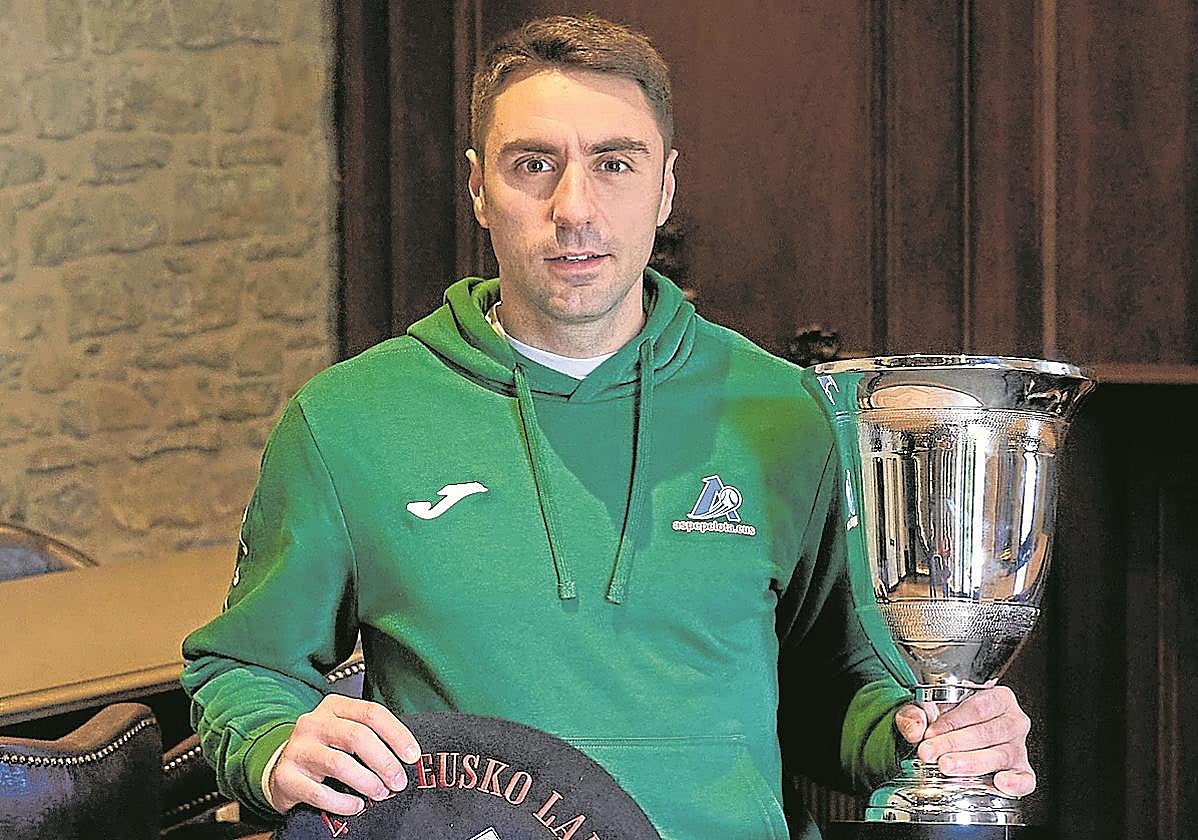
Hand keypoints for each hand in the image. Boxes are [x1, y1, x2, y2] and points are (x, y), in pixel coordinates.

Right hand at [267, 694, 421, 814]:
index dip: (397, 735)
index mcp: (334, 707)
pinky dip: (343, 802)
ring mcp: (297, 748)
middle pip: (358, 737)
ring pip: (340, 764)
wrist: (282, 769)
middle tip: (398, 782)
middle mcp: (314, 723)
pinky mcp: (286, 776)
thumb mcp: (345, 733)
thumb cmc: (325, 750)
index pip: (372, 713)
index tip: (412, 756)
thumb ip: (372, 736)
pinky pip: (319, 793)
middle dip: (385, 762)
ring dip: (367, 782)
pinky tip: (356, 805)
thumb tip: (407, 756)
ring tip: (380, 793)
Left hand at [893, 685, 1035, 796]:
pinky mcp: (1021, 773)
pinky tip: (999, 783)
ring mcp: (1018, 748)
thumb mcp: (928, 711)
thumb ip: (916, 714)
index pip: (977, 707)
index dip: (952, 721)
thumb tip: (914, 730)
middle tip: (930, 753)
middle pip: (986, 732)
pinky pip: (1025, 780)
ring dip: (971, 762)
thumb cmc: (948, 720)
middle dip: (954, 744)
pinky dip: (1015, 783)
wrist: (958, 741)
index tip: (929, 733)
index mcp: (997, 698)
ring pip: (999, 755)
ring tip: (947, 766)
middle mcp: (1013, 722)